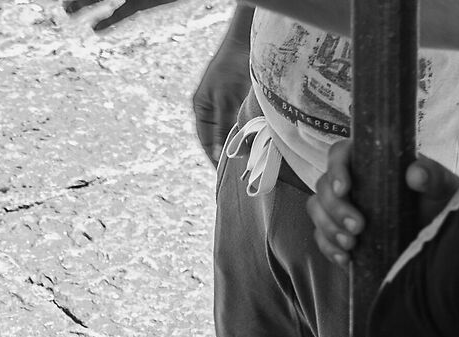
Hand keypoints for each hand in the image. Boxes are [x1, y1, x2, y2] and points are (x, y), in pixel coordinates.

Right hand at [190, 30, 252, 163]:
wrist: (246, 41)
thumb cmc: (230, 68)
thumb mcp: (225, 101)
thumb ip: (224, 128)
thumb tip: (222, 155)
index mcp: (201, 109)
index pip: (206, 140)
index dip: (213, 157)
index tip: (223, 174)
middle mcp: (212, 107)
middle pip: (218, 136)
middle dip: (227, 152)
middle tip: (238, 171)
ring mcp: (226, 102)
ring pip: (232, 129)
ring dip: (240, 141)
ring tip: (249, 158)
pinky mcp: (241, 98)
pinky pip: (243, 119)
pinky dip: (248, 129)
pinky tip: (257, 137)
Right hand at [308, 140, 458, 265]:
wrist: (443, 234)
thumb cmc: (442, 202)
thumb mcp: (444, 187)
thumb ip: (434, 176)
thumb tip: (415, 173)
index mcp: (371, 161)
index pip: (339, 154)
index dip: (335, 168)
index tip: (344, 189)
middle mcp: (353, 182)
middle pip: (323, 187)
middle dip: (335, 209)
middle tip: (359, 227)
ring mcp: (344, 208)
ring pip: (317, 212)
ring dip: (329, 229)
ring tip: (352, 244)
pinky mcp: (341, 233)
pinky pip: (321, 238)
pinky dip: (329, 249)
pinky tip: (346, 259)